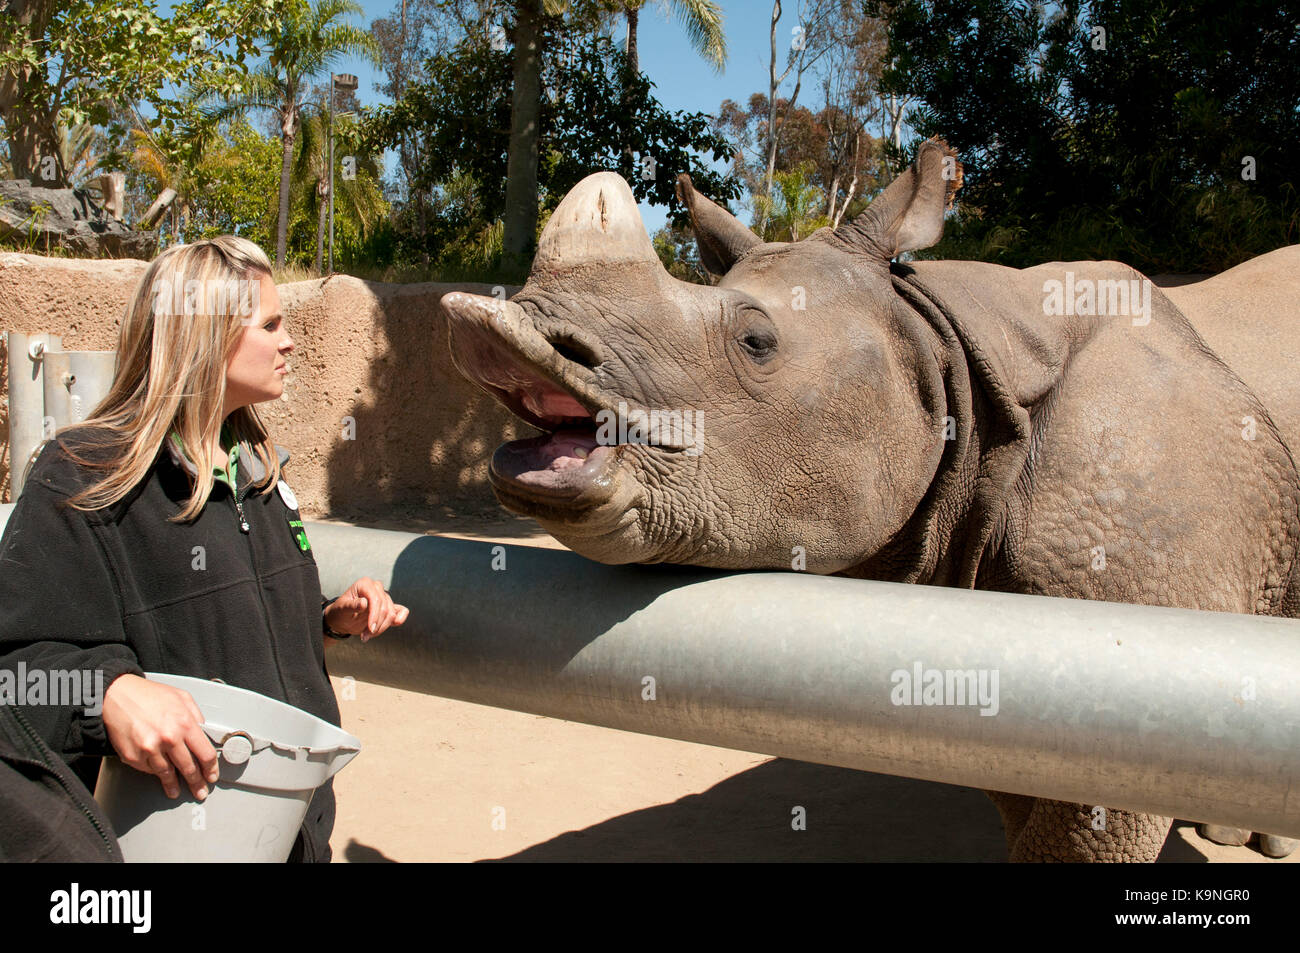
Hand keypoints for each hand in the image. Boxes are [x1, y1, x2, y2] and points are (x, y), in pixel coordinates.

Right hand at [101, 674, 218, 800]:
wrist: (116, 695)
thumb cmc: (148, 695)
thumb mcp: (182, 698)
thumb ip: (196, 716)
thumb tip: (204, 732)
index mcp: (185, 723)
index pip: (205, 754)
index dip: (211, 769)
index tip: (211, 776)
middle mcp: (168, 738)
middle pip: (188, 769)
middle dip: (196, 783)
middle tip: (200, 791)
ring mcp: (150, 750)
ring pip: (167, 774)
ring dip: (173, 785)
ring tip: (177, 791)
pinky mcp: (133, 757)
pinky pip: (148, 770)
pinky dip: (154, 773)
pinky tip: (158, 774)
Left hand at [324, 577, 408, 641]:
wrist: (342, 618)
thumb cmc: (341, 612)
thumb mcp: (342, 609)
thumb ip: (352, 605)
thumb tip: (364, 603)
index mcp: (365, 584)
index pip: (376, 599)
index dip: (374, 615)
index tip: (370, 629)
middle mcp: (377, 588)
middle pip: (385, 608)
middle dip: (377, 624)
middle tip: (365, 636)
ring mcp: (384, 596)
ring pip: (392, 613)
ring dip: (382, 627)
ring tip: (368, 635)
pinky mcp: (390, 606)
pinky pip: (402, 611)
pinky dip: (400, 619)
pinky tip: (393, 624)